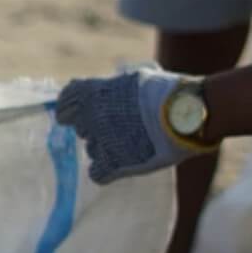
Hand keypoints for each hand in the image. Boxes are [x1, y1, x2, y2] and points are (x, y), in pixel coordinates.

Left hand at [52, 67, 214, 183]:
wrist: (186, 114)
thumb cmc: (166, 92)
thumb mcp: (135, 80)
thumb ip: (113, 89)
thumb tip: (104, 90)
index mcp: (92, 93)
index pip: (65, 102)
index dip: (72, 108)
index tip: (78, 112)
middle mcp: (90, 117)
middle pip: (82, 127)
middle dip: (97, 127)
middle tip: (122, 126)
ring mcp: (101, 142)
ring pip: (92, 149)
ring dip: (106, 147)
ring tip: (132, 143)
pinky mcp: (113, 164)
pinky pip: (97, 173)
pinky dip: (106, 171)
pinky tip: (121, 165)